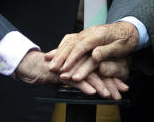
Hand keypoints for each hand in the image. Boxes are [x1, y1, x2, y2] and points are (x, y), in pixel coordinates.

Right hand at [14, 50, 128, 99]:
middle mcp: (79, 58)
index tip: (123, 88)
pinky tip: (92, 92)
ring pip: (89, 74)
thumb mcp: (70, 73)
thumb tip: (97, 84)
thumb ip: (83, 75)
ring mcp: (70, 64)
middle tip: (121, 93)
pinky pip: (74, 79)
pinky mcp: (60, 71)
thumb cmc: (50, 70)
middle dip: (111, 83)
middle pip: (99, 71)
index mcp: (83, 57)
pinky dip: (84, 86)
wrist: (30, 66)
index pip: (102, 67)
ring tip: (109, 95)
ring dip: (100, 85)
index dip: (113, 77)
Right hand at [45, 22, 139, 80]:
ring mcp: (87, 33)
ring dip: (59, 53)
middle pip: (72, 44)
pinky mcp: (85, 35)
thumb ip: (107, 51)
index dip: (72, 58)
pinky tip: (55, 55)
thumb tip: (94, 55)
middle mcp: (90, 32)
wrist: (130, 29)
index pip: (82, 46)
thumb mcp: (121, 47)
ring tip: (51, 65)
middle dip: (61, 57)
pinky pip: (70, 40)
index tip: (65, 69)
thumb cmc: (127, 39)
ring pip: (69, 42)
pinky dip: (61, 48)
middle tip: (52, 69)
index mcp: (99, 34)